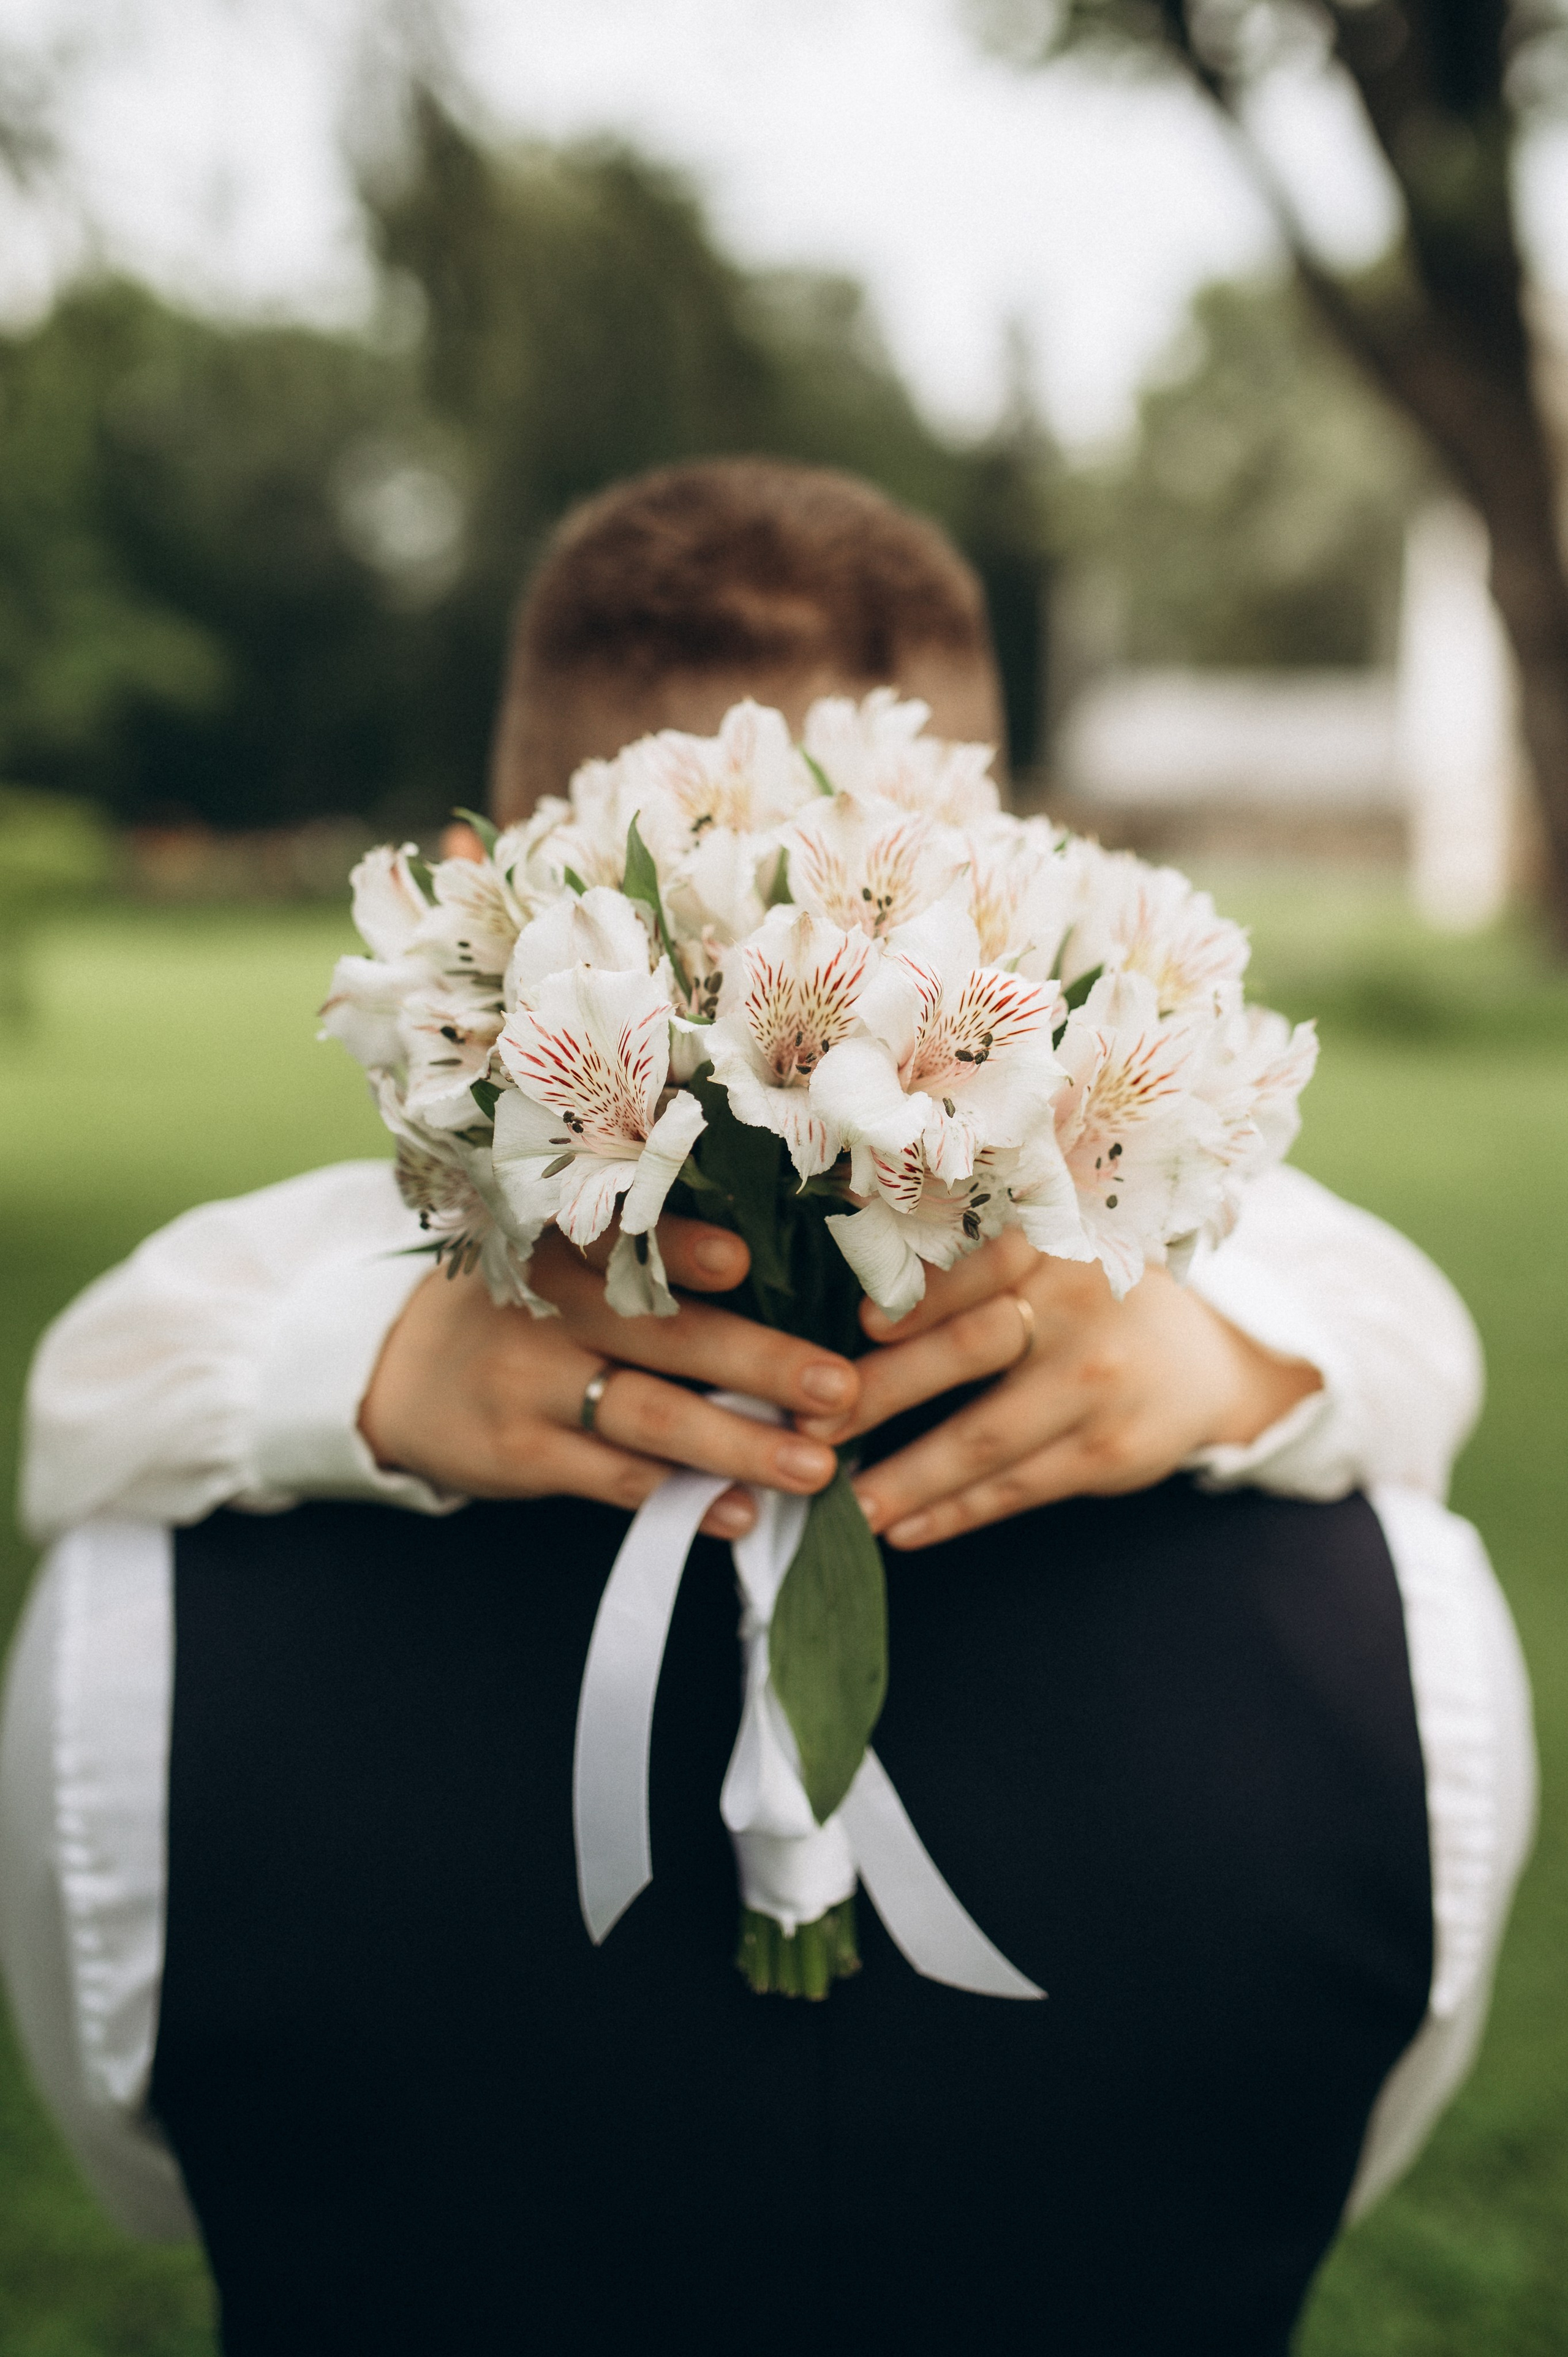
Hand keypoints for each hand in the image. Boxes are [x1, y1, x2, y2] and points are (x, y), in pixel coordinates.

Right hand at [359, 1218, 856, 1537]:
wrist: (401, 1374)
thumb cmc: (524, 1305)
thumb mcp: (559, 1258)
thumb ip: (645, 1260)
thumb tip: (790, 1275)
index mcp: (562, 1237)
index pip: (624, 1233)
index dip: (682, 1246)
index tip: (745, 1258)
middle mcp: (546, 1304)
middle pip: (660, 1331)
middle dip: (757, 1360)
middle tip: (839, 1388)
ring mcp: (528, 1380)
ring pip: (647, 1415)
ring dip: (739, 1444)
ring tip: (814, 1469)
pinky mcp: (518, 1452)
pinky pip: (614, 1477)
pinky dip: (682, 1497)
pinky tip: (740, 1512)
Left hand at [796, 1233, 1321, 1549]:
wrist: (1204, 1364)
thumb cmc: (1091, 1304)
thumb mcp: (1049, 1265)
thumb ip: (971, 1273)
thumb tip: (861, 1305)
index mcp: (1051, 1251)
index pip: (971, 1272)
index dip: (913, 1301)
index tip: (853, 1329)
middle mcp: (1076, 1311)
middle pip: (965, 1355)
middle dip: (879, 1396)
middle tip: (806, 1432)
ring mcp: (1095, 1386)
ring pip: (984, 1439)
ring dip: (906, 1479)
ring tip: (845, 1505)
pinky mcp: (1106, 1452)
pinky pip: (1015, 1489)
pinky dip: (954, 1512)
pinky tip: (905, 1529)